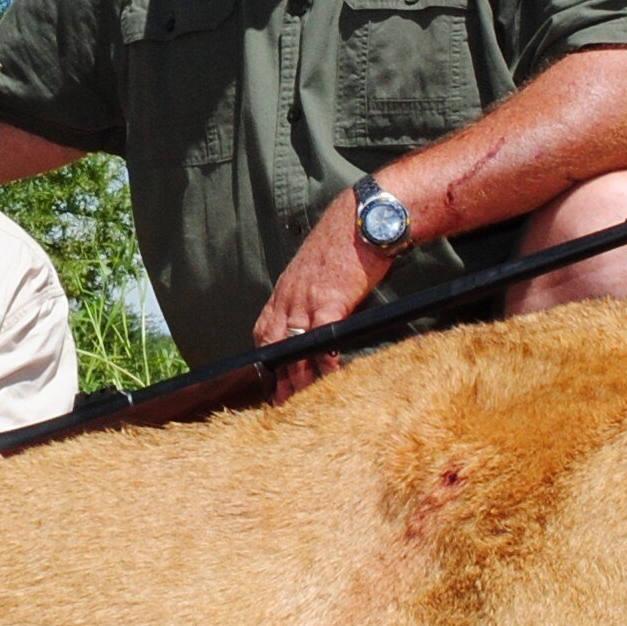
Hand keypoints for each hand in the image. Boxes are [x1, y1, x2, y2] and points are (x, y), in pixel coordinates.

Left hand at [255, 191, 393, 399]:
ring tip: (304, 403)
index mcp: (285, 292)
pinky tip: (330, 375)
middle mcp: (289, 297)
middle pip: (276, 347)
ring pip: (295, 346)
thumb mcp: (317, 273)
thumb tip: (318, 325)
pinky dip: (324, 357)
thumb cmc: (345, 244)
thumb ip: (311, 299)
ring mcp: (307, 298)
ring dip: (300, 377)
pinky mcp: (331, 297)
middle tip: (283, 406)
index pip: (265, 334)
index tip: (273, 386)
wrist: (362, 219)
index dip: (268, 363)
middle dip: (279, 380)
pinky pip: (322, 335)